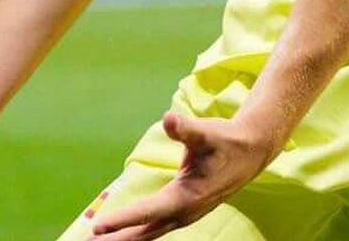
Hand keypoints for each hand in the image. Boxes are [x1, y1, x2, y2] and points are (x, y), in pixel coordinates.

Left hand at [89, 113, 279, 239]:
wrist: (250, 152)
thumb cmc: (225, 141)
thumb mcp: (206, 132)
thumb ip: (186, 128)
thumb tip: (169, 119)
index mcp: (187, 196)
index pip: (148, 211)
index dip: (122, 218)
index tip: (98, 226)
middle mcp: (184, 212)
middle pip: (144, 232)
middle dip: (116, 239)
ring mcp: (185, 215)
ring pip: (149, 234)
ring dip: (123, 239)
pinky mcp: (184, 212)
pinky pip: (155, 228)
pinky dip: (135, 233)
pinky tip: (120, 234)